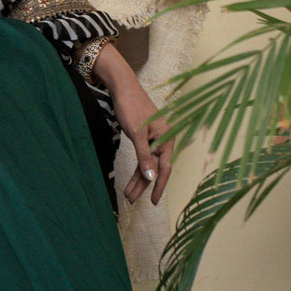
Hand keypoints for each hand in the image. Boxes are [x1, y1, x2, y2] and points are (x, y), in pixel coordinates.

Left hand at [106, 71, 173, 205]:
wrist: (123, 88)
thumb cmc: (131, 107)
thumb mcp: (136, 133)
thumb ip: (144, 156)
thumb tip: (151, 177)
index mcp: (167, 138)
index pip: (165, 168)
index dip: (159, 186)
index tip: (153, 202)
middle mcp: (164, 140)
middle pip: (155, 168)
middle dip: (143, 185)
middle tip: (131, 200)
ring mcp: (155, 140)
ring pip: (148, 164)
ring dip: (138, 179)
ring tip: (128, 195)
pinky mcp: (145, 138)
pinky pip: (143, 157)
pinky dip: (137, 168)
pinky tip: (132, 179)